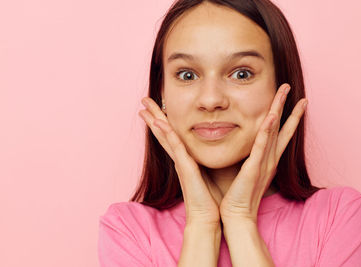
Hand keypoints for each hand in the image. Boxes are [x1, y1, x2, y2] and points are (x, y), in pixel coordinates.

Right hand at [139, 97, 221, 226]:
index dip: (162, 120)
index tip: (156, 106)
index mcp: (185, 159)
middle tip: (143, 100)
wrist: (208, 217)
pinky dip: (167, 135)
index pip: (172, 135)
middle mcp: (180, 159)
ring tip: (143, 107)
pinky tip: (159, 123)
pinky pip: (175, 148)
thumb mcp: (210, 172)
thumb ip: (209, 159)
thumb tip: (217, 146)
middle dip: (153, 115)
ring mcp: (180, 163)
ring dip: (155, 121)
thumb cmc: (211, 197)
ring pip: (165, 137)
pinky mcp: (185, 169)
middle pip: (163, 133)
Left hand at [219, 83, 306, 224]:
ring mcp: (263, 163)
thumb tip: (242, 144)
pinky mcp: (254, 169)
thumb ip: (247, 157)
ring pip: (274, 132)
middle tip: (290, 87)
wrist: (236, 215)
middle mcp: (269, 159)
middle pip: (281, 128)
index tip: (294, 101)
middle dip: (287, 106)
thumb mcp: (244, 171)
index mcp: (266, 159)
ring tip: (285, 92)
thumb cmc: (238, 195)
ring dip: (279, 111)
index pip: (279, 134)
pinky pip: (261, 147)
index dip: (288, 117)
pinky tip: (270, 117)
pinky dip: (267, 132)